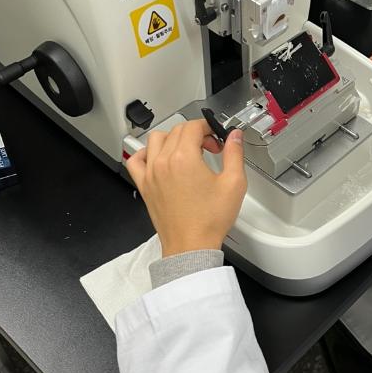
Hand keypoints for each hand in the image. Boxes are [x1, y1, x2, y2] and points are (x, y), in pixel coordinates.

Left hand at [126, 120, 246, 256]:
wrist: (191, 245)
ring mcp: (151, 174)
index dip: (209, 129)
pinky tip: (159, 158)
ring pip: (156, 139)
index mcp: (184, 158)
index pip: (193, 127)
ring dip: (172, 138)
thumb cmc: (209, 221)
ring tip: (187, 150)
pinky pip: (136, 160)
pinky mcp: (145, 186)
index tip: (217, 138)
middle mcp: (164, 162)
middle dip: (196, 133)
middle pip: (176, 130)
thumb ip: (235, 153)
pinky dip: (146, 153)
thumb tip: (234, 136)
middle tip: (210, 148)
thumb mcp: (234, 183)